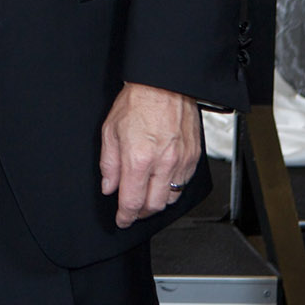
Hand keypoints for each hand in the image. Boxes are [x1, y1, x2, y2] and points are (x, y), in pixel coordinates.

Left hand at [99, 82, 199, 227]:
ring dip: (158, 201)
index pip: (132, 201)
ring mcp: (181, 161)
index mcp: (139, 158)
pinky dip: (172, 187)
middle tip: (132, 210)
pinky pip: (185, 183)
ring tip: (147, 195)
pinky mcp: (194, 157)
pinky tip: (162, 180)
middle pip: (154, 206)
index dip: (125, 216)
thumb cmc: (137, 102)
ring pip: (172, 198)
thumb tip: (109, 187)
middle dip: (141, 213)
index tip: (122, 220)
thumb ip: (109, 164)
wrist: (164, 84)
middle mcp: (163, 163)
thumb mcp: (110, 130)